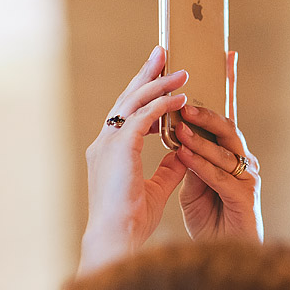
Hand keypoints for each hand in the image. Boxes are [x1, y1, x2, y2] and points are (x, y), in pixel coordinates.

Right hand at [78, 46, 188, 275]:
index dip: (143, 93)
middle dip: (146, 74)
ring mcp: (108, 143)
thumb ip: (169, 167)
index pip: (126, 113)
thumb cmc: (133, 219)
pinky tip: (181, 98)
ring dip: (159, 83)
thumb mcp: (157, 188)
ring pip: (134, 101)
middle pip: (127, 98)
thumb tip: (184, 151)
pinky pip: (144, 116)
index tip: (159, 77)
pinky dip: (162, 105)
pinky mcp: (120, 147)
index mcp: (110, 152)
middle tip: (162, 52)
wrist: (117, 238)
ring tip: (181, 69)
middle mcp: (105, 142)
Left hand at [177, 51, 263, 242]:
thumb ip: (190, 157)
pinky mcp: (244, 197)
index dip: (226, 84)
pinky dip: (202, 165)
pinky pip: (221, 176)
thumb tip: (176, 134)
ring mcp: (246, 176)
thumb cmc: (213, 217)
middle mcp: (242, 158)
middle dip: (205, 108)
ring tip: (179, 125)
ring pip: (224, 148)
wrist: (225, 254)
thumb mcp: (196, 181)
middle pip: (227, 124)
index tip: (224, 54)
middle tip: (184, 93)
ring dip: (200, 135)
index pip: (225, 112)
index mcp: (229, 152)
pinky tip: (185, 157)